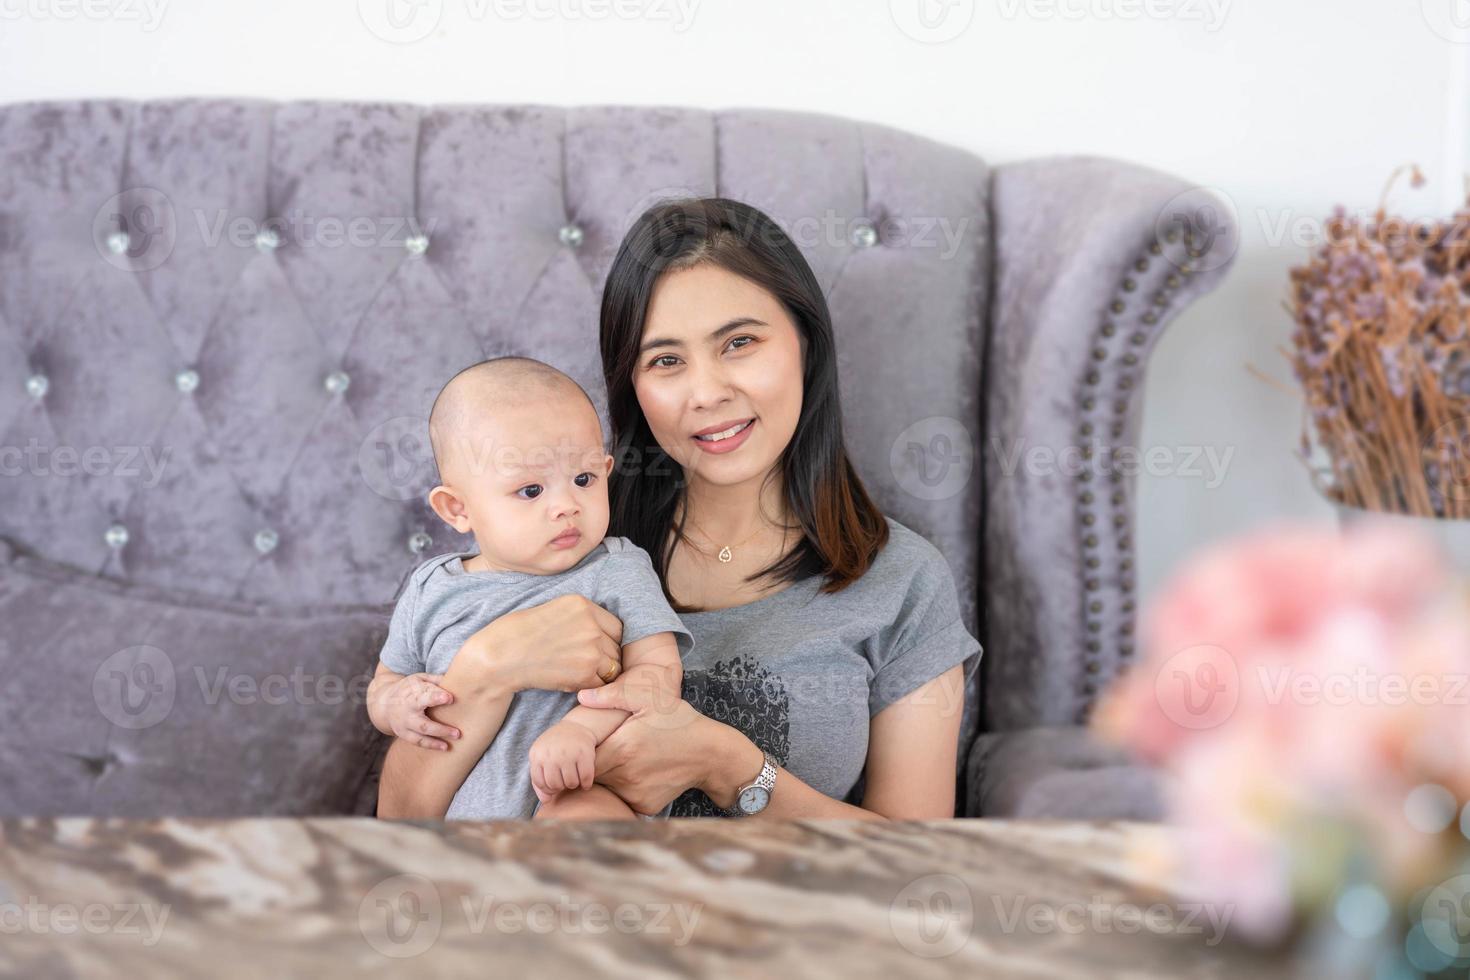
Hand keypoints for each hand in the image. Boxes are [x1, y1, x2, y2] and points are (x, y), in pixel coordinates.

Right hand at [370, 673, 460, 750]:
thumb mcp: (419, 679)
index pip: (425, 696)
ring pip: (420, 734)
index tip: (450, 698)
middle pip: (423, 722)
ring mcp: (404, 724)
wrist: (384, 702)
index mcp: (412, 694)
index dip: (437, 697)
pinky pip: (417, 742)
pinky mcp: (403, 734)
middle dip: (440, 728)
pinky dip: (430, 745)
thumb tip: (458, 679)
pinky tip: (444, 747)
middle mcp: (408, 711)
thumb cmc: (409, 689)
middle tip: (457, 732)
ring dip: (436, 740)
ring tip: (451, 743)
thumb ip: (436, 680)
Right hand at [463, 594, 624, 698]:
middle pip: (616, 646)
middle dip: (605, 656)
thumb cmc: (520, 633)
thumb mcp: (554, 609)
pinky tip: (573, 681)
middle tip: (584, 663)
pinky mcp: (584, 673)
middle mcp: (591, 625)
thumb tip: (603, 630)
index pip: (615, 625)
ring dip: (601, 673)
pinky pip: (602, 683)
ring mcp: (590, 649)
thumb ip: (582, 616)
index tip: (595, 647)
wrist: (501, 655)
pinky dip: (591, 686)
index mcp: (583, 604)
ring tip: (578, 672)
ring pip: (613, 666)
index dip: (607, 638)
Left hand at [529, 721, 596, 802]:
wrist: (576, 726)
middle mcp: (552, 754)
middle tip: (566, 779)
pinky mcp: (585, 753)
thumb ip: (539, 780)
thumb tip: (546, 801)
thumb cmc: (556, 747)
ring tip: (574, 777)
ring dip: (574, 784)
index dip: (548, 788)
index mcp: (537, 755)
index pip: (541, 783)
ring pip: (571, 784)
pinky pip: (586, 779)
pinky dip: (587, 784)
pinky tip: (586, 780)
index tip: (555, 783)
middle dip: (562, 786)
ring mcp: (568, 753)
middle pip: (556, 785)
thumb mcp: (542, 758)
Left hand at [577, 681, 718, 814]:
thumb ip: (614, 696)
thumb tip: (582, 695)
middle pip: (590, 773)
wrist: (710, 754)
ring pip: (605, 786)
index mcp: (621, 749)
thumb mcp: (650, 699)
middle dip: (591, 761)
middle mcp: (625, 776)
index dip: (580, 749)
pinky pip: (622, 797)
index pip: (581, 757)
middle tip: (606, 745)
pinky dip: (623, 787)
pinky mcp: (643, 806)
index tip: (587, 740)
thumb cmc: (680, 722)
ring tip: (623, 756)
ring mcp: (634, 793)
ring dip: (607, 775)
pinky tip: (637, 771)